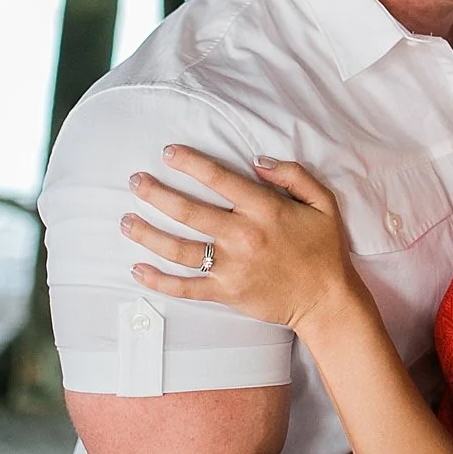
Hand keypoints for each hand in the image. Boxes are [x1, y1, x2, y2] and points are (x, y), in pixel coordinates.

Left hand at [124, 145, 357, 330]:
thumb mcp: (322, 202)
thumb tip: (257, 161)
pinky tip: (137, 268)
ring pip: (178, 249)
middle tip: (134, 182)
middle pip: (188, 211)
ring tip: (125, 221)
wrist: (327, 299)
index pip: (219, 179)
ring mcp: (232, 267)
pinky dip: (158, 280)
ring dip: (147, 233)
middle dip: (156, 194)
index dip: (190, 163)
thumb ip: (293, 175)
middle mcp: (243, 236)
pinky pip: (185, 287)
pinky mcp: (226, 293)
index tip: (168, 153)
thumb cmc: (325, 249)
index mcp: (265, 210)